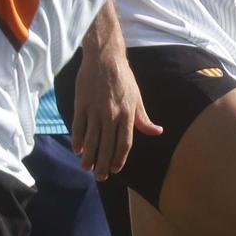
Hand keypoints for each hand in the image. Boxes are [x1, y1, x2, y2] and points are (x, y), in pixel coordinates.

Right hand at [72, 42, 161, 179]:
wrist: (104, 58)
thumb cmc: (123, 79)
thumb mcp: (137, 98)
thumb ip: (143, 118)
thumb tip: (157, 132)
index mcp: (127, 114)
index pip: (124, 143)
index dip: (120, 159)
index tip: (116, 170)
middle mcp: (111, 115)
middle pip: (107, 146)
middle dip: (103, 164)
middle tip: (100, 177)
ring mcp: (95, 110)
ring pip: (91, 139)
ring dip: (89, 157)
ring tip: (86, 169)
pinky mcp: (81, 104)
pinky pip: (79, 126)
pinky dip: (77, 140)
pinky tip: (77, 150)